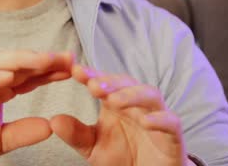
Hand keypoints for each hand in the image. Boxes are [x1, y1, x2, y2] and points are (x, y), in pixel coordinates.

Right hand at [0, 50, 73, 165]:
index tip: (73, 68)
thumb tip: (50, 125)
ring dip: (21, 60)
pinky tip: (9, 75)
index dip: (48, 71)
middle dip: (41, 60)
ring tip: (44, 61)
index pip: (26, 76)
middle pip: (16, 64)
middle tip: (67, 58)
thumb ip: (22, 133)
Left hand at [50, 64, 187, 165]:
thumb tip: (54, 121)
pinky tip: (147, 121)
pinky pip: (171, 122)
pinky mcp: (173, 135)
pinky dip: (160, 119)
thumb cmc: (122, 157)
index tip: (74, 71)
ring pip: (149, 95)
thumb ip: (76, 134)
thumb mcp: (93, 148)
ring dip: (132, 95)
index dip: (91, 74)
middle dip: (110, 82)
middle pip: (126, 83)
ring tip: (115, 101)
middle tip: (93, 85)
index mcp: (115, 102)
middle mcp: (136, 104)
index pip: (103, 82)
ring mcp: (156, 116)